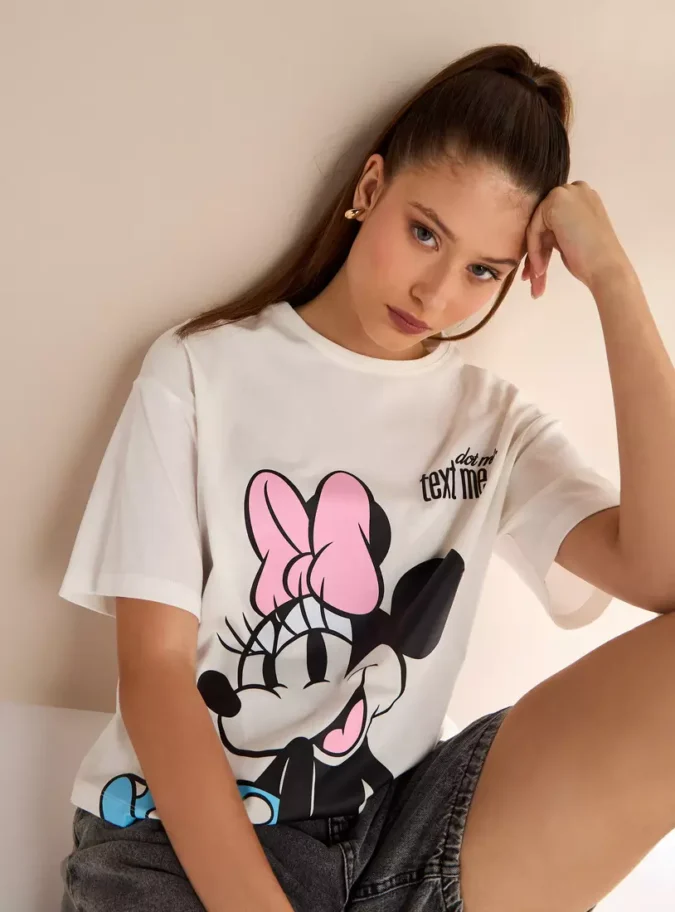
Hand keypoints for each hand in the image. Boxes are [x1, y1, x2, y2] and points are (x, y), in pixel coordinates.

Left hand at [522, 181, 631, 298]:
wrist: (606, 268)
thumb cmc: (593, 259)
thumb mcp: (573, 236)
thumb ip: (558, 228)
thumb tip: (537, 234)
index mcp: (583, 197)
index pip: (552, 219)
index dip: (544, 244)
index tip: (541, 268)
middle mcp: (575, 188)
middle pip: (542, 221)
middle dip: (537, 250)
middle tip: (535, 275)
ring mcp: (566, 193)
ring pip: (536, 226)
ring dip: (535, 254)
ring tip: (538, 276)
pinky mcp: (555, 202)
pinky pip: (534, 229)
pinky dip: (535, 251)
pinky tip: (541, 269)